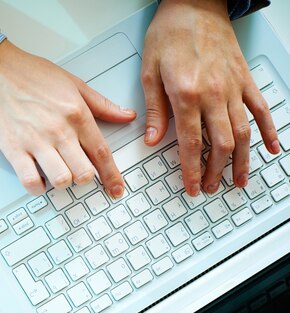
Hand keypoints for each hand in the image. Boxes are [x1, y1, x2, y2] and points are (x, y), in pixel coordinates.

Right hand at [0, 40, 136, 196]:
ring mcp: (35, 141)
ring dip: (62, 182)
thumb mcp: (74, 84)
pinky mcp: (14, 149)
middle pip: (84, 172)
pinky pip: (30, 181)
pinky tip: (38, 179)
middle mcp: (58, 130)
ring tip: (57, 172)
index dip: (112, 176)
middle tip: (78, 172)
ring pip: (60, 180)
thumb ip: (102, 104)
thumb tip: (126, 116)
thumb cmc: (32, 75)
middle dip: (85, 178)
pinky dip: (37, 187)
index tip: (116, 189)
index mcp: (76, 114)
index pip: (101, 153)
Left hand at [142, 0, 279, 195]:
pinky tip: (271, 148)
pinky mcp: (245, 80)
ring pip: (243, 132)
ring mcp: (234, 87)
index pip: (189, 143)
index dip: (191, 170)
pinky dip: (269, 131)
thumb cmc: (170, 33)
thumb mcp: (149, 71)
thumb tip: (151, 139)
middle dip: (216, 171)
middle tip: (211, 187)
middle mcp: (214, 93)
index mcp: (186, 94)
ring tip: (238, 180)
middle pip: (220, 143)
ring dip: (241, 160)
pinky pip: (262, 109)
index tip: (192, 186)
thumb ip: (153, 109)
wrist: (194, 4)